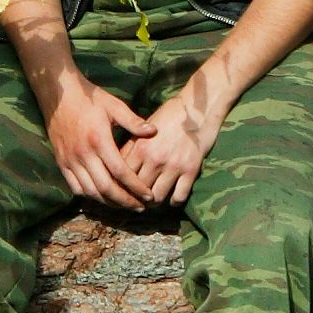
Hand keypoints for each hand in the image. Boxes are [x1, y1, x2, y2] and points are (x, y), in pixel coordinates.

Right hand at [47, 75, 157, 208]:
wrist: (58, 95)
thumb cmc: (90, 98)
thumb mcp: (114, 105)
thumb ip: (133, 121)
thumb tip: (153, 131)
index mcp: (99, 140)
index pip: (120, 172)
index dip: (136, 187)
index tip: (149, 195)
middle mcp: (83, 154)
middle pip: (106, 188)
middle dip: (125, 201)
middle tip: (140, 207)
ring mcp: (70, 160)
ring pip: (90, 191)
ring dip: (108, 202)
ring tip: (124, 205)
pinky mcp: (61, 162)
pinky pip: (75, 187)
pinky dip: (90, 196)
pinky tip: (103, 197)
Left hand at [123, 80, 225, 208]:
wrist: (197, 110)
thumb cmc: (168, 116)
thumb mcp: (144, 129)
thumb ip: (130, 148)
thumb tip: (115, 165)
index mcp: (140, 148)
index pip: (122, 177)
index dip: (119, 188)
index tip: (120, 193)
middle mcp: (155, 159)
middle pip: (138, 191)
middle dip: (135, 199)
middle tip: (135, 202)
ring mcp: (173, 166)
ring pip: (157, 197)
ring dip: (154, 203)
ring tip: (153, 202)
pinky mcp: (191, 170)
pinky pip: (179, 196)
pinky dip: (174, 201)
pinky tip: (172, 198)